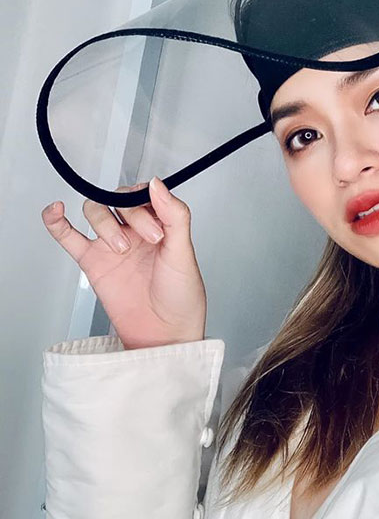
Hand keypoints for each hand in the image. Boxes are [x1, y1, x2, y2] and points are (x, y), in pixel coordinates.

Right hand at [41, 177, 206, 349]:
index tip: (159, 228)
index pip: (143, 194)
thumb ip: (174, 215)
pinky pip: (67, 236)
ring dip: (105, 224)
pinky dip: (55, 221)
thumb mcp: (184, 252)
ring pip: (95, 213)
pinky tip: (55, 210)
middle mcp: (134, 232)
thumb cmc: (181, 298)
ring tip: (121, 249)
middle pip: (116, 200)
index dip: (147, 203)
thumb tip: (158, 183)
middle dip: (131, 215)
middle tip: (150, 240)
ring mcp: (111, 245)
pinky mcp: (93, 262)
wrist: (165, 334)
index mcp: (159, 225)